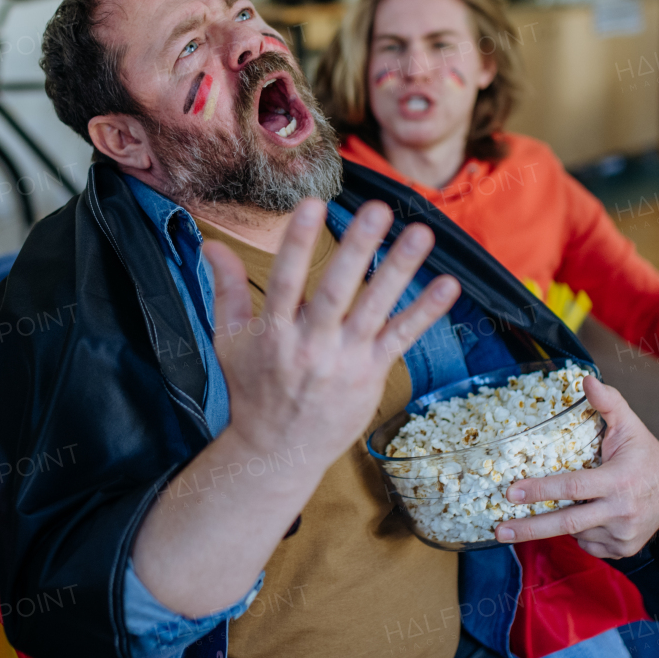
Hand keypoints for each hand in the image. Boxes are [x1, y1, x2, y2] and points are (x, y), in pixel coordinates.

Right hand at [205, 199, 460, 468]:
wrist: (277, 452)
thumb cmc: (253, 390)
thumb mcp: (229, 340)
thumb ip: (225, 288)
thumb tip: (211, 242)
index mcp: (273, 333)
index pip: (285, 281)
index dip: (297, 244)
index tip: (311, 205)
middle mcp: (310, 345)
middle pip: (335, 292)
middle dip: (356, 249)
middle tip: (377, 210)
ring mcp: (344, 361)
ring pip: (374, 310)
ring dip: (398, 270)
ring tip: (421, 234)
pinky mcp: (370, 375)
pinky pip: (401, 338)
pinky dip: (425, 313)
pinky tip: (447, 285)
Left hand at [495, 377, 658, 557]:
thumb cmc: (645, 456)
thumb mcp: (630, 426)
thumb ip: (609, 403)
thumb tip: (587, 379)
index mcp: (619, 481)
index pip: (573, 487)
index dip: (541, 490)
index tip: (511, 492)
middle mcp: (621, 511)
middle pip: (567, 522)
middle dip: (529, 528)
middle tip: (499, 530)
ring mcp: (622, 534)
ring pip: (575, 532)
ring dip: (559, 522)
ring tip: (555, 507)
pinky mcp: (623, 549)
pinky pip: (588, 544)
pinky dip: (578, 533)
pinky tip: (583, 516)